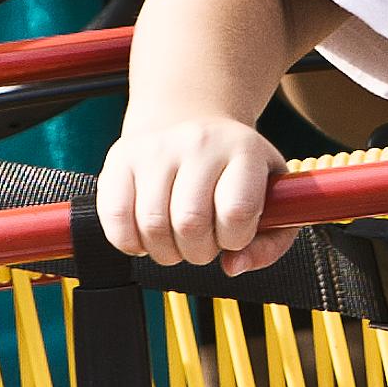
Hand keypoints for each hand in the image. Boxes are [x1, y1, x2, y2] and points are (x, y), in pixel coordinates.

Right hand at [94, 104, 290, 270]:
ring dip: (166, 251)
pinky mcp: (121, 158)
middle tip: (203, 242)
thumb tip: (233, 266)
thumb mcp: (272, 200)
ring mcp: (156, 148)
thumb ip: (269, 244)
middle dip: (199, 252)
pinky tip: (147, 236)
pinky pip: (115, 217)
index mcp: (244, 150)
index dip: (235, 239)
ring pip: (152, 226)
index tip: (233, 234)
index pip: (236, 211)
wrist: (191, 120)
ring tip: (177, 239)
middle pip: (190, 224)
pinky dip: (130, 242)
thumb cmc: (234, 171)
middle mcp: (199, 142)